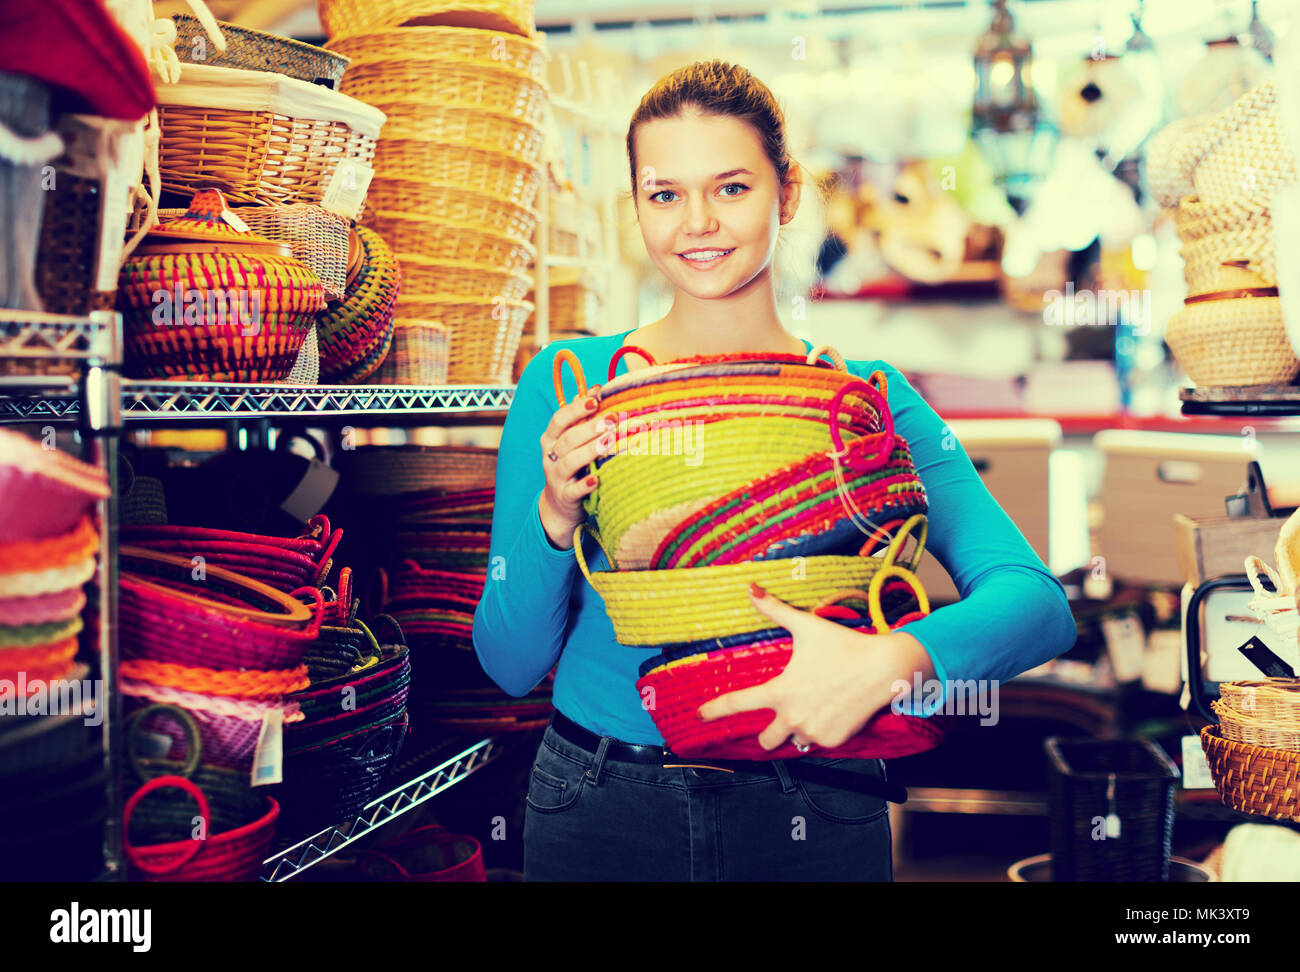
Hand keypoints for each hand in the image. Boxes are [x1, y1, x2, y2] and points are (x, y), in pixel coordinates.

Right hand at [538, 384, 615, 549]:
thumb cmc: (573, 466)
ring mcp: (555, 477)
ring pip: (570, 462)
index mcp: (551, 438)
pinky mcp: (564, 497)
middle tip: (613, 418)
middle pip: (567, 439)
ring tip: (610, 441)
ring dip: (590, 451)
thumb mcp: (572, 442)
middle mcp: (550, 456)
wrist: (560, 506)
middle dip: (590, 427)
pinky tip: (598, 479)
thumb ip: (582, 419)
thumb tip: (598, 388)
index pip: (560, 419)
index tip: (597, 398)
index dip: (577, 407)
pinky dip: (585, 486)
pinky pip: (574, 491)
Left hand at [697, 584, 936, 750]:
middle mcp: (793, 717)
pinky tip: (835, 711)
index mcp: (780, 691)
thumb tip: (751, 587)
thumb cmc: (843, 645)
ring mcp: (814, 732)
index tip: (700, 715)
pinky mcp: (834, 741)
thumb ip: (775, 609)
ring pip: (795, 740)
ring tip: (816, 708)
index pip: (738, 703)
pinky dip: (822, 729)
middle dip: (767, 734)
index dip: (715, 710)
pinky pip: (819, 741)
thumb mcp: (807, 626)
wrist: (885, 668)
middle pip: (765, 741)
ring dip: (798, 729)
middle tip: (779, 720)